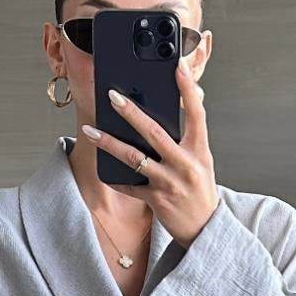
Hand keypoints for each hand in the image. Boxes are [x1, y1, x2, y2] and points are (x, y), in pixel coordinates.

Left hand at [82, 61, 219, 248]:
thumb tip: (183, 102)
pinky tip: (102, 168)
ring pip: (135, 158)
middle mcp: (186, 164)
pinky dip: (116, 178)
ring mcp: (170, 183)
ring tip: (91, 131)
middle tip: (112, 96)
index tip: (178, 66)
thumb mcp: (202, 160)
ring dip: (110, 143)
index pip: (197, 113)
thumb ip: (191, 134)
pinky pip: (130, 186)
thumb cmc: (200, 190)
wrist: (205, 229)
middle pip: (155, 132)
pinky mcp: (157, 201)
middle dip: (131, 112)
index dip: (188, 88)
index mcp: (200, 150)